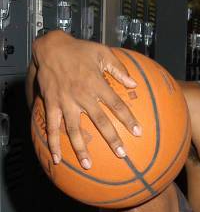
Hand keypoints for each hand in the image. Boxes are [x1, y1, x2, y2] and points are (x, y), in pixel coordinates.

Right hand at [32, 30, 141, 168]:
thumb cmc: (78, 50)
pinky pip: (51, 127)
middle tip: (122, 154)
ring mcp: (65, 101)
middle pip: (100, 121)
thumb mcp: (102, 52)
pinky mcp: (51, 104)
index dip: (128, 119)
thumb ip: (119, 69)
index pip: (116, 104)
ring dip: (81, 148)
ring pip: (74, 129)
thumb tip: (134, 84)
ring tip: (88, 165)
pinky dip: (53, 143)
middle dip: (111, 138)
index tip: (138, 132)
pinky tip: (57, 158)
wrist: (49, 46)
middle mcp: (82, 95)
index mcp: (96, 83)